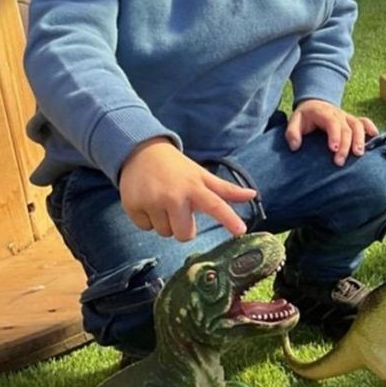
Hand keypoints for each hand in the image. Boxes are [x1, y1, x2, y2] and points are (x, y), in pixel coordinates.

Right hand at [119, 138, 255, 240]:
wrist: (140, 151)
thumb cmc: (176, 168)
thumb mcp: (201, 175)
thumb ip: (226, 190)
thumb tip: (253, 195)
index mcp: (194, 187)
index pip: (216, 205)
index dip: (229, 219)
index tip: (241, 231)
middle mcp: (174, 195)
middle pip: (184, 235)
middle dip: (182, 227)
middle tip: (178, 208)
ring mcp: (152, 201)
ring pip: (164, 232)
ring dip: (164, 222)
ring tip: (161, 201)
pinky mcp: (132, 206)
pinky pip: (145, 227)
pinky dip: (147, 218)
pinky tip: (147, 200)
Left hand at [285, 100, 377, 166]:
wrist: (315, 103)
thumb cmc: (305, 116)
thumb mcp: (294, 121)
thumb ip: (292, 133)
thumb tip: (295, 147)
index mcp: (323, 113)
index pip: (332, 123)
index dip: (335, 136)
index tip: (333, 149)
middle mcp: (338, 114)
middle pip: (347, 128)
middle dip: (345, 145)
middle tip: (340, 162)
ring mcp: (347, 117)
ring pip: (358, 125)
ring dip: (360, 140)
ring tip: (359, 154)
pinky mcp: (352, 120)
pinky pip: (365, 122)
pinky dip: (371, 129)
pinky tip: (375, 138)